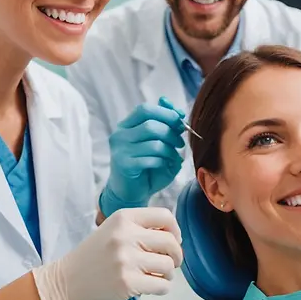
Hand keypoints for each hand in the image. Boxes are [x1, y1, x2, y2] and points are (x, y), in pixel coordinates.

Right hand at [32, 207, 183, 299]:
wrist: (64, 283)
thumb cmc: (91, 257)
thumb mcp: (112, 230)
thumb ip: (139, 228)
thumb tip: (174, 236)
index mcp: (123, 218)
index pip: (165, 216)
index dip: (175, 230)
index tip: (173, 241)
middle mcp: (125, 236)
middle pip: (170, 242)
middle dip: (176, 255)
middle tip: (171, 263)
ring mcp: (126, 260)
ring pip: (169, 265)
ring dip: (168, 274)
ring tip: (156, 276)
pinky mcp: (127, 283)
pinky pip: (162, 285)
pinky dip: (161, 288)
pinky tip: (150, 286)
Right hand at [100, 97, 185, 216]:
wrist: (130, 193)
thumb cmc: (147, 166)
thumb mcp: (158, 142)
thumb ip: (165, 124)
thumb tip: (173, 106)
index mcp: (126, 125)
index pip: (145, 109)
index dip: (166, 113)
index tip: (180, 121)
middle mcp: (120, 135)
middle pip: (151, 125)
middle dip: (171, 133)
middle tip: (180, 143)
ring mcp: (120, 150)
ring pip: (154, 143)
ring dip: (170, 150)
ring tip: (174, 156)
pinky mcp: (124, 165)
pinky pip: (151, 159)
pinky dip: (163, 161)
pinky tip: (165, 165)